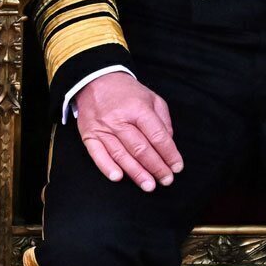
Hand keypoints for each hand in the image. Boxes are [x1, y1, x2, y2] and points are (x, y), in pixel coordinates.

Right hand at [74, 72, 182, 191]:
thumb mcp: (151, 98)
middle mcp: (119, 119)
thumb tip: (168, 143)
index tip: (177, 167)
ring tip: (149, 185)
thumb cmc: (126, 92)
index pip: (157, 136)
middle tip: (166, 180)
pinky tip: (118, 177)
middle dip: (156, 167)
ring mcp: (103, 128)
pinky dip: (107, 167)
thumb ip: (163, 120)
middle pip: (141, 149)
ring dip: (136, 173)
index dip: (169, 154)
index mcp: (138, 108)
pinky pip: (97, 154)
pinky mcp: (89, 134)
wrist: (94, 80)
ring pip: (121, 155)